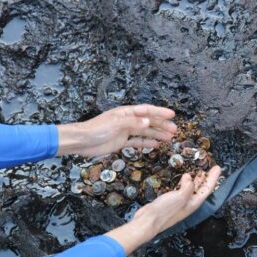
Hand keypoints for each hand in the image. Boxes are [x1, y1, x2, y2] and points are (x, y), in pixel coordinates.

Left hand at [56, 105, 176, 156]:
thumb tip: (148, 122)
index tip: (172, 115)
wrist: (82, 141)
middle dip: (161, 125)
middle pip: (148, 122)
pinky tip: (156, 145)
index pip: (146, 111)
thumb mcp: (115, 124)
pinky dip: (147, 143)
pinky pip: (137, 142)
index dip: (159, 112)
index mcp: (126, 113)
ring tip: (169, 138)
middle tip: (174, 130)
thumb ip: (132, 123)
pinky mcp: (121, 142)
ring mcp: (125, 131)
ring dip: (157, 134)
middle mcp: (128, 121)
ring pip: (145, 132)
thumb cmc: (96, 129)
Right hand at [105, 166, 221, 254]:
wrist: (148, 221)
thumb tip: (189, 177)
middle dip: (207, 179)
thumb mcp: (181, 196)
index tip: (218, 168)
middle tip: (211, 168)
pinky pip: (182, 189)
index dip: (213, 177)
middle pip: (201, 189)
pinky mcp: (171, 201)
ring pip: (192, 189)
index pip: (207, 189)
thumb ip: (188, 186)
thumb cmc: (165, 210)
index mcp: (194, 203)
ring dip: (197, 180)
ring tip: (200, 172)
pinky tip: (183, 179)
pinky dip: (185, 183)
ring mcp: (180, 203)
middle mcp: (189, 203)